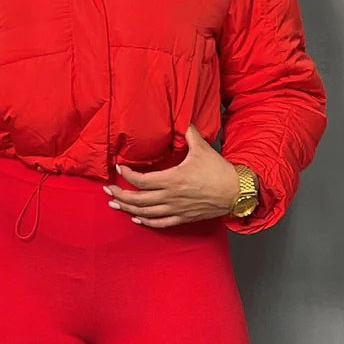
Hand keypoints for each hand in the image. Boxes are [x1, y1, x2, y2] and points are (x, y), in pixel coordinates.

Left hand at [103, 125, 242, 226]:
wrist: (236, 192)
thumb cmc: (219, 171)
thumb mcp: (202, 148)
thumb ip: (189, 133)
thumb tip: (182, 120)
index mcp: (172, 179)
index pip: (141, 180)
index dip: (126, 174)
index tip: (119, 167)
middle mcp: (170, 196)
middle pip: (137, 199)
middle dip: (120, 194)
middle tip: (108, 190)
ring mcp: (176, 209)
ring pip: (145, 213)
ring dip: (128, 209)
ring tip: (115, 204)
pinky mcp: (183, 217)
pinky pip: (160, 223)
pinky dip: (146, 222)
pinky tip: (136, 219)